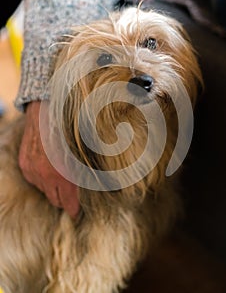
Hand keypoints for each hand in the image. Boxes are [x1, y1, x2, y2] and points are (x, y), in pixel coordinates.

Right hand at [19, 101, 78, 217]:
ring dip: (53, 187)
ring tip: (62, 174)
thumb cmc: (70, 129)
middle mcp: (44, 176)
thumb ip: (89, 172)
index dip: (75, 210)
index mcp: (62, 174)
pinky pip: (34, 179)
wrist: (47, 109)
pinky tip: (50, 165)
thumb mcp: (85, 152)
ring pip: (44, 190)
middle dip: (65, 199)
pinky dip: (43, 177)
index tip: (78, 213)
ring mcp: (31, 170)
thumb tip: (105, 187)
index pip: (68, 204)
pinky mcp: (24, 163)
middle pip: (55, 200)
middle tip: (73, 194)